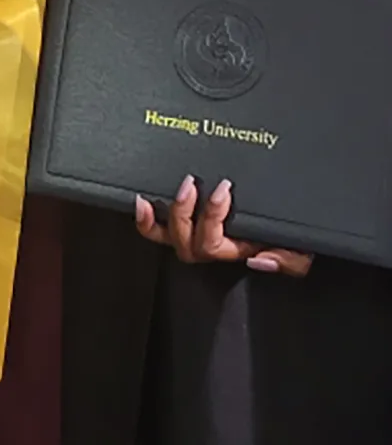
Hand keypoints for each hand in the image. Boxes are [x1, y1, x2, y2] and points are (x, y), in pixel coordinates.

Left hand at [135, 175, 312, 277]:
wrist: (293, 216)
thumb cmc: (294, 233)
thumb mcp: (302, 248)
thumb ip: (289, 259)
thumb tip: (258, 260)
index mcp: (238, 248)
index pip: (213, 244)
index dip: (211, 219)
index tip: (222, 188)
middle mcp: (214, 245)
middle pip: (188, 242)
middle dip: (186, 213)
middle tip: (193, 184)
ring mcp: (195, 236)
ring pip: (170, 239)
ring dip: (165, 217)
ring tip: (169, 191)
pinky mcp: (182, 224)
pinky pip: (157, 231)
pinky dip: (147, 222)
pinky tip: (141, 202)